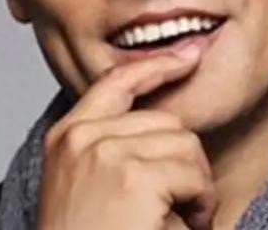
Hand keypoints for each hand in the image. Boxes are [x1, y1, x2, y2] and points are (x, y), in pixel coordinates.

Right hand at [37, 48, 217, 229]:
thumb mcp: (93, 186)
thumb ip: (118, 146)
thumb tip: (171, 119)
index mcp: (67, 138)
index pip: (116, 81)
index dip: (156, 66)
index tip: (189, 55)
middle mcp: (81, 138)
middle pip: (166, 120)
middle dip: (184, 164)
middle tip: (176, 210)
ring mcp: (104, 153)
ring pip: (186, 145)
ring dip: (194, 187)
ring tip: (174, 222)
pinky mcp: (132, 177)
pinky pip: (193, 173)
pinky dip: (200, 205)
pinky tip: (179, 226)